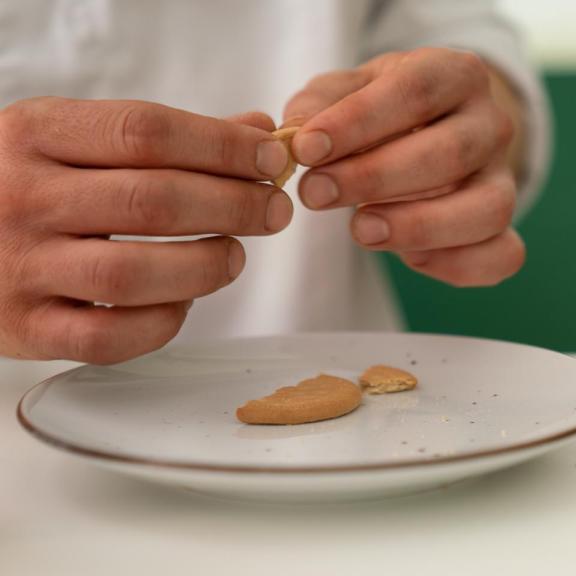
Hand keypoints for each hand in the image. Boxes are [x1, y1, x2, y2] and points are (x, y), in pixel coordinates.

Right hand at [0, 98, 293, 363]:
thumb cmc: (25, 182)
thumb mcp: (72, 138)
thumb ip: (163, 137)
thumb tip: (257, 130)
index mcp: (36, 134)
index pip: (146, 131)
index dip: (223, 146)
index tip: (271, 160)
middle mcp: (22, 198)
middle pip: (153, 200)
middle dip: (235, 205)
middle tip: (275, 210)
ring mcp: (18, 267)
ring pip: (133, 273)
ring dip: (206, 265)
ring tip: (234, 255)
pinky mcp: (24, 328)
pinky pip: (109, 337)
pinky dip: (163, 321)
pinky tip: (184, 300)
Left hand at [283, 47, 524, 286]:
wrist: (430, 131)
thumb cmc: (382, 111)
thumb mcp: (347, 91)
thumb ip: (318, 107)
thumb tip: (296, 138)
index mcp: (457, 74)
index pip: (416, 91)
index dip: (359, 121)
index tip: (307, 149)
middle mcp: (491, 124)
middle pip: (451, 152)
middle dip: (376, 177)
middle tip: (315, 194)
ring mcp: (505, 178)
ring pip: (487, 208)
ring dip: (420, 226)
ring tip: (359, 230)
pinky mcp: (505, 227)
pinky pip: (502, 254)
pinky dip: (458, 264)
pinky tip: (410, 259)